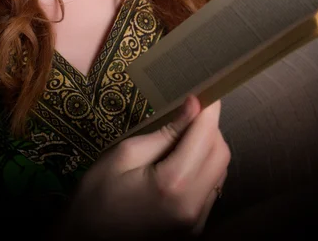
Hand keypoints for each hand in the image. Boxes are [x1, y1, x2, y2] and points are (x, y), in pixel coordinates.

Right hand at [59, 95, 230, 239]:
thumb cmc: (97, 195)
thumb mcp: (125, 154)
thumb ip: (165, 132)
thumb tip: (193, 105)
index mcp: (174, 185)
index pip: (206, 136)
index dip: (209, 109)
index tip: (205, 90)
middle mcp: (193, 207)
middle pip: (220, 154)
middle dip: (210, 128)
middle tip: (188, 114)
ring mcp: (196, 223)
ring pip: (220, 172)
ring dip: (208, 149)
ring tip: (181, 139)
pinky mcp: (193, 229)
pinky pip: (211, 189)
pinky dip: (203, 169)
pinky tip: (180, 163)